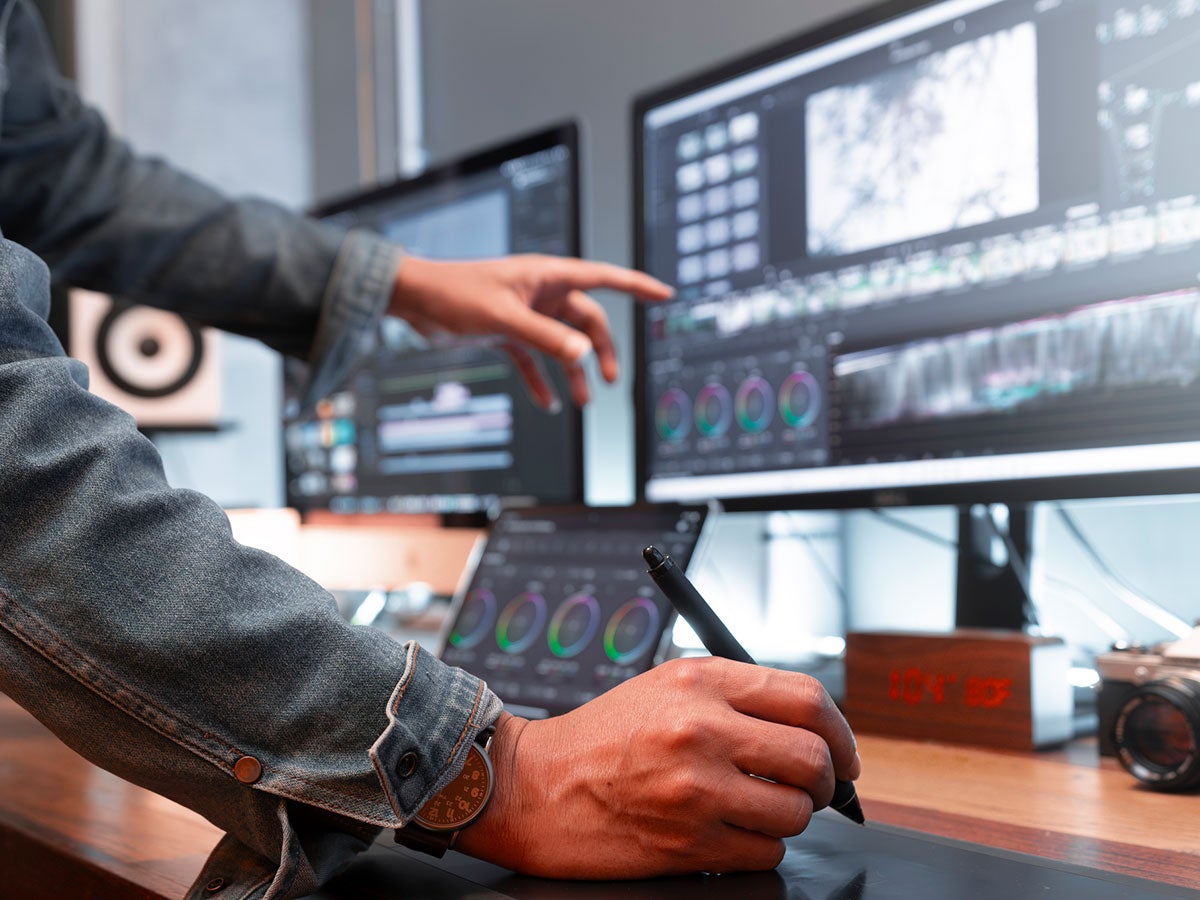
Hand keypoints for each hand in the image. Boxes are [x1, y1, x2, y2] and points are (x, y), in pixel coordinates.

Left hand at [389, 255, 672, 407]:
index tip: (666, 295)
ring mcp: (525, 314)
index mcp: (547, 276)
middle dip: (602, 351)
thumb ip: (545, 338)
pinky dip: (542, 380)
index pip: (604, 278)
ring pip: (563, 344)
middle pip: (587, 321)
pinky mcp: (507, 333)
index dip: (637, 287)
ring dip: (574, 372)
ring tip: (583, 402)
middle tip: (611, 382)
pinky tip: (548, 403)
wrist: (412, 300)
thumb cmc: (454, 295)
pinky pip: (534, 359)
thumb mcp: (503, 319)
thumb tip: (584, 356)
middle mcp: (541, 293)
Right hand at [457, 657, 861, 877]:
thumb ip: (738, 699)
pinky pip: (765, 853)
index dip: (841, 730)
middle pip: (814, 758)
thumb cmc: (601, 738)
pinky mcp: (689, 843)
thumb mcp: (667, 688)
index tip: (844, 751)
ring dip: (788, 817)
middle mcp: (701, 729)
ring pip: (795, 812)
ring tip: (754, 807)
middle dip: (826, 781)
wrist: (534, 787)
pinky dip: (758, 848)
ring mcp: (696, 789)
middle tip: (812, 787)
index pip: (806, 699)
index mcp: (700, 682)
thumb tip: (814, 729)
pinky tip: (726, 832)